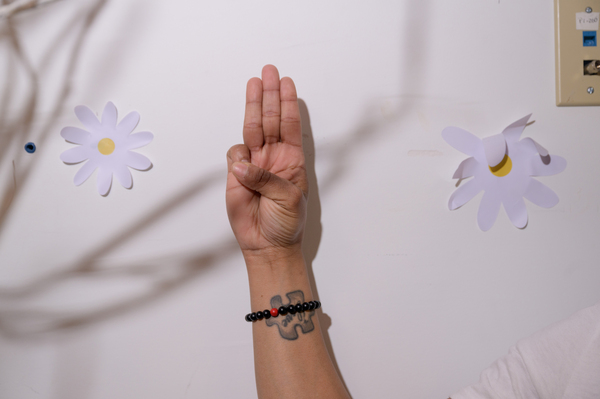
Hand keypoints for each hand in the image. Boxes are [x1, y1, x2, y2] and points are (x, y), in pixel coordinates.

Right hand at [226, 65, 307, 261]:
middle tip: (267, 71)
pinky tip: (243, 162)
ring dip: (253, 106)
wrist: (267, 245)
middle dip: (269, 95)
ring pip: (252, 129)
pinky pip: (234, 154)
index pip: (289, 125)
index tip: (286, 82)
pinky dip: (237, 153)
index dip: (287, 103)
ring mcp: (254, 164)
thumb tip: (242, 165)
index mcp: (292, 159)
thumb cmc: (287, 223)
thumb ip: (266, 178)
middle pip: (270, 120)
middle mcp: (274, 157)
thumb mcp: (287, 198)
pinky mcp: (236, 175)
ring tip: (254, 84)